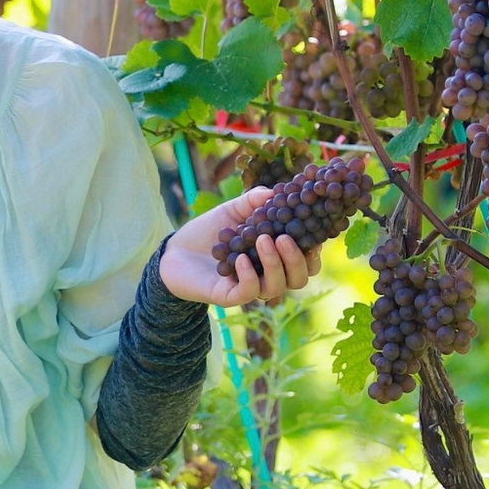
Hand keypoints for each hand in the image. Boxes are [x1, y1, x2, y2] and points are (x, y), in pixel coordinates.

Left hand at [157, 187, 320, 308]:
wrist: (175, 250)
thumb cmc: (209, 232)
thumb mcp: (234, 211)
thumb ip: (254, 201)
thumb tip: (275, 191)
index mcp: (275, 256)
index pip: (306, 261)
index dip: (314, 250)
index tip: (312, 232)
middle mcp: (267, 275)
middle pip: (299, 279)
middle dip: (298, 259)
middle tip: (285, 237)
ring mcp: (250, 287)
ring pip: (277, 286)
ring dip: (275, 262)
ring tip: (263, 239)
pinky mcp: (229, 297)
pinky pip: (249, 292)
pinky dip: (249, 274)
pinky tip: (240, 257)